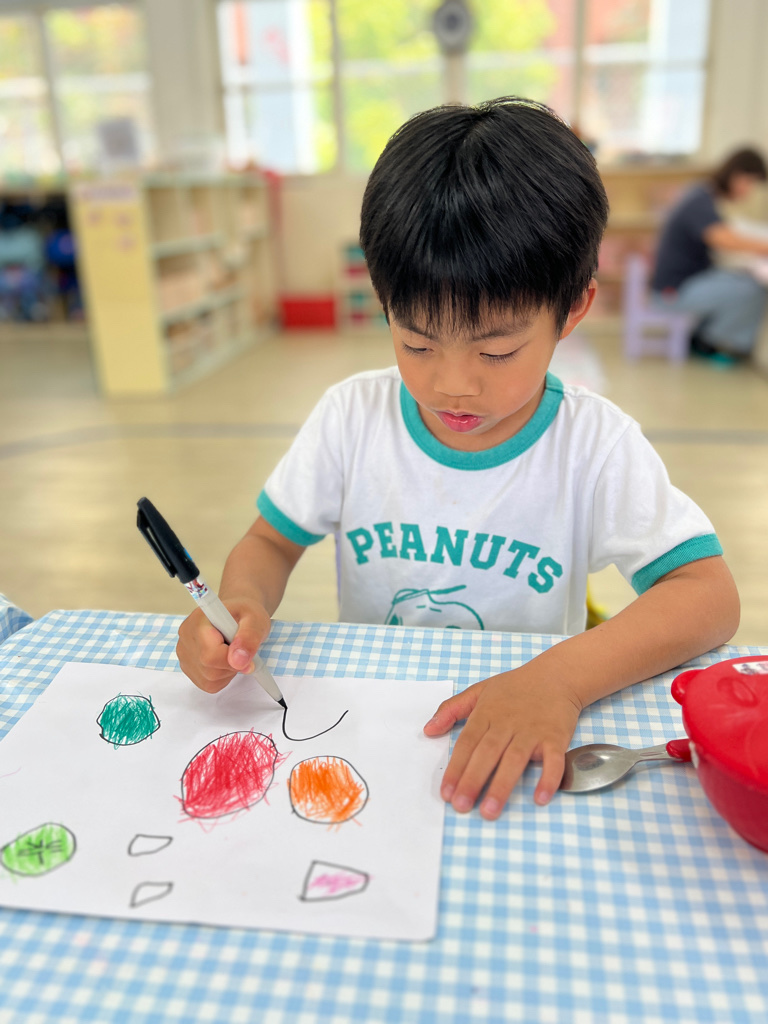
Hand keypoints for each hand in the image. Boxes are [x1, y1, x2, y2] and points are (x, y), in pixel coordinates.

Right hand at [176, 598, 271, 692]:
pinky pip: (208, 685)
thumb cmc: (244, 614)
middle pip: (209, 670)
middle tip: (241, 650)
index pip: (210, 655)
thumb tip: (238, 662)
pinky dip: (222, 677)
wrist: (235, 615)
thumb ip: (249, 638)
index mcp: (198, 621)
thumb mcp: (255, 619)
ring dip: (228, 672)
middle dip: (232, 666)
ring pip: (209, 680)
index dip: (232, 660)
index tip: (247, 655)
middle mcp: (185, 638)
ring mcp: (183, 654)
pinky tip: (225, 660)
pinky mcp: (188, 667)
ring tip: (232, 651)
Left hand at [423, 666, 582, 818]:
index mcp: (486, 714)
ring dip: (502, 786)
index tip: (446, 793)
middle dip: (472, 781)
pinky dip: (548, 778)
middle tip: (461, 806)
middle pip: (487, 754)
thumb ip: (451, 709)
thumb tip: (427, 730)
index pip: (466, 744)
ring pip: (515, 760)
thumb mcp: (479, 690)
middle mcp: (507, 723)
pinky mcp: (555, 737)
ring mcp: (532, 731)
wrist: (556, 675)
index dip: (455, 768)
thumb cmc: (515, 687)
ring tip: (490, 810)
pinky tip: (540, 798)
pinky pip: (553, 760)